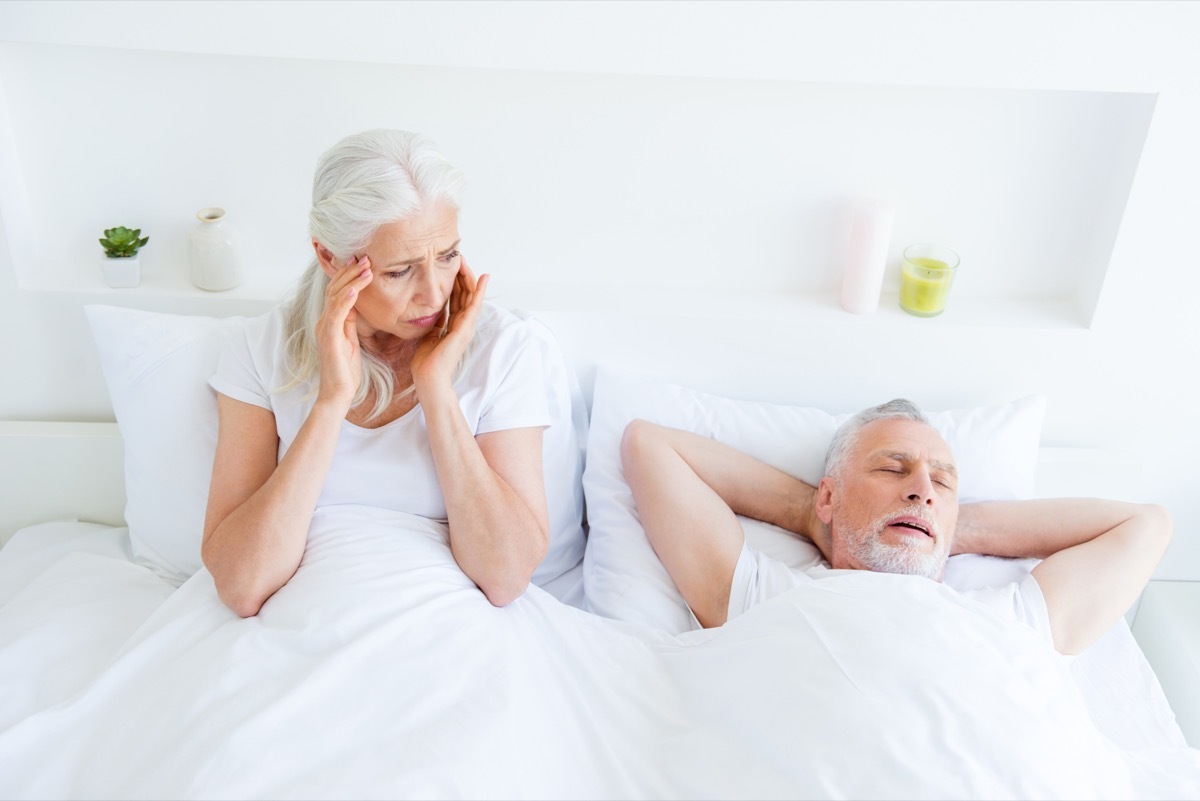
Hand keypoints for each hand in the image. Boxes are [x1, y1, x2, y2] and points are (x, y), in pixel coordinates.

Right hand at [315, 255, 372, 410]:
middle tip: (366, 257)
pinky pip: (336, 313)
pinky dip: (346, 299)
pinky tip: (355, 289)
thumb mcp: (351, 339)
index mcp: (330, 320)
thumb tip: (358, 303)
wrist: (337, 393)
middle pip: (334, 288)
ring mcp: (324, 328)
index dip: (348, 274)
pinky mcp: (329, 337)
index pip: (337, 290)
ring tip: (366, 267)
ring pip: (335, 296)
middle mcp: (323, 320)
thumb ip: (351, 321)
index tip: (364, 261)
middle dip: (350, 271)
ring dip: (352, 280)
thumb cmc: (346, 370)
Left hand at [412, 256, 488, 394]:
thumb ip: (433, 322)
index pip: (456, 299)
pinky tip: (482, 278)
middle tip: (458, 256)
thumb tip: (431, 310)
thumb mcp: (428, 335)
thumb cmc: (426, 363)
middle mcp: (462, 324)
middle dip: (461, 275)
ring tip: (466, 260)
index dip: (454, 282)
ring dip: (469, 277)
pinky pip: (473, 306)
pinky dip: (479, 291)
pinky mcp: (465, 329)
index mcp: (452, 326)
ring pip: (470, 296)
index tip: (449, 266)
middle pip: (464, 294)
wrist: (428, 379)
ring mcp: (466, 327)